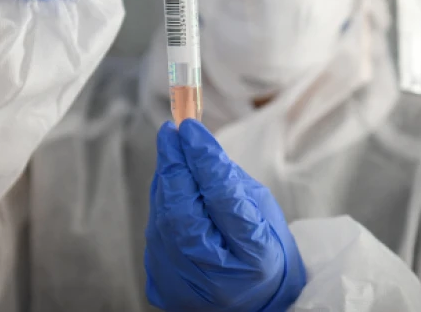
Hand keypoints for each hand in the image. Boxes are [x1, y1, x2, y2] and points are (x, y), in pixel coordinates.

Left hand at [145, 120, 306, 311]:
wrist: (253, 302)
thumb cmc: (264, 247)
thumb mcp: (261, 210)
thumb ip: (229, 181)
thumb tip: (196, 143)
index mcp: (254, 259)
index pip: (223, 200)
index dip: (204, 160)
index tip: (190, 126)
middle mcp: (214, 279)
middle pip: (183, 211)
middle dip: (175, 164)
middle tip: (171, 130)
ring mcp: (184, 286)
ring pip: (163, 219)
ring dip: (167, 181)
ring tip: (174, 153)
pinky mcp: (161, 287)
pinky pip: (156, 232)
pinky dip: (163, 204)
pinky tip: (172, 187)